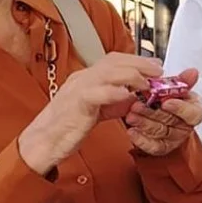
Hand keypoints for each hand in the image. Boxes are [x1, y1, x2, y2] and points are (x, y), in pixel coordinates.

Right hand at [19, 53, 162, 173]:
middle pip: (114, 61)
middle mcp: (82, 78)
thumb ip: (113, 102)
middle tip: (158, 70)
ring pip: (107, 73)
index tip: (155, 66)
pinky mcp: (76, 103)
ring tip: (148, 83)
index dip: (136, 60)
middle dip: (139, 63)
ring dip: (131, 75)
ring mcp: (78, 89)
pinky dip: (113, 92)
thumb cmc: (67, 127)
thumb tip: (134, 97)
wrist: (43, 141)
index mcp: (86, 78)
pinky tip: (127, 95)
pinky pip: (96, 93)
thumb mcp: (96, 110)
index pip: (114, 60)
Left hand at [124, 69, 201, 155]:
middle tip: (139, 104)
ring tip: (131, 114)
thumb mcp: (172, 87)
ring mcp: (174, 137)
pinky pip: (153, 146)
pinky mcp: (161, 147)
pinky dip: (141, 139)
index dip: (181, 108)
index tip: (166, 102)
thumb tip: (193, 72)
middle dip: (153, 112)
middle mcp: (185, 125)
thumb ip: (181, 81)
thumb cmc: (167, 98)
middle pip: (172, 121)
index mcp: (193, 110)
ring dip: (144, 123)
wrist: (153, 110)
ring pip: (160, 132)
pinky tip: (132, 131)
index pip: (194, 114)